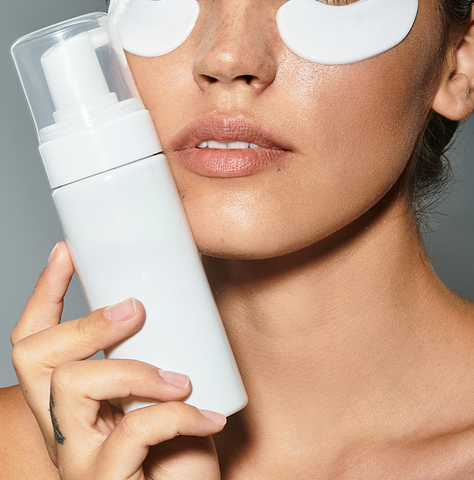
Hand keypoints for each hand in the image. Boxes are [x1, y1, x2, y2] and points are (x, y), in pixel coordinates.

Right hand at [11, 241, 223, 478]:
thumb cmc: (179, 454)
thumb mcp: (161, 392)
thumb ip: (154, 352)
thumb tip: (173, 291)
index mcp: (71, 402)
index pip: (32, 342)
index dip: (43, 293)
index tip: (67, 249)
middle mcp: (61, 427)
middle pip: (33, 356)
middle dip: (84, 322)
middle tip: (135, 310)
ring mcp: (77, 459)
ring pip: (73, 384)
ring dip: (134, 370)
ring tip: (181, 382)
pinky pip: (131, 431)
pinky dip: (176, 416)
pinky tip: (207, 418)